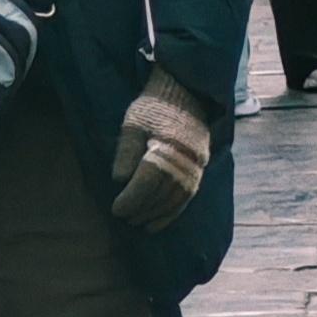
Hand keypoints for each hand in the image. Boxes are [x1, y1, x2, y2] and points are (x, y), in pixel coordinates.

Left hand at [110, 75, 212, 231]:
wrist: (184, 93)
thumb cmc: (153, 108)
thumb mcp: (133, 124)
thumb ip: (127, 151)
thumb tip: (119, 180)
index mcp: (167, 144)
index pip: (149, 179)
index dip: (132, 198)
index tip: (116, 209)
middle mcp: (185, 157)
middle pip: (162, 192)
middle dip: (141, 208)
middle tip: (122, 217)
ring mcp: (196, 164)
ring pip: (176, 199)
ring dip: (156, 214)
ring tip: (137, 222)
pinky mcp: (200, 168)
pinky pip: (187, 197)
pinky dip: (172, 213)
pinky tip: (157, 222)